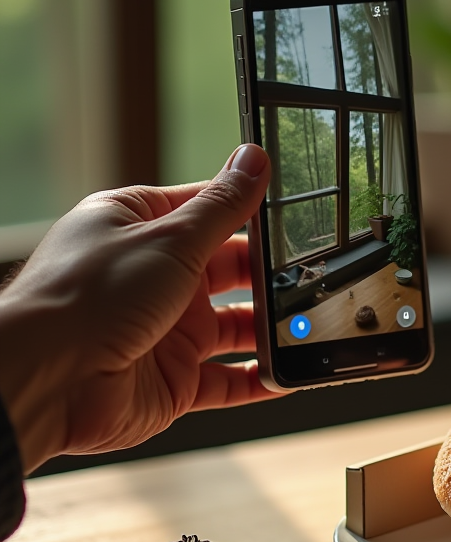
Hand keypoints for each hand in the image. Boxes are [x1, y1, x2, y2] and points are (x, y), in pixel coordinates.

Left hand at [0, 145, 284, 471]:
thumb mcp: (170, 238)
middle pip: (231, 271)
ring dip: (270, 327)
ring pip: (237, 327)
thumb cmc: (87, 298)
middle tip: (313, 271)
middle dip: (270, 273)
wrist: (46, 382)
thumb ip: (223, 206)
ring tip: (309, 322)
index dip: (252, 210)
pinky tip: (290, 372)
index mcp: (141, 229)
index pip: (210, 210)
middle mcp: (155, 278)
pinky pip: (230, 381)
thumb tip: (253, 160)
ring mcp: (165, 330)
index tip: (298, 211)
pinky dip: (261, 379)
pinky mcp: (174, 381)